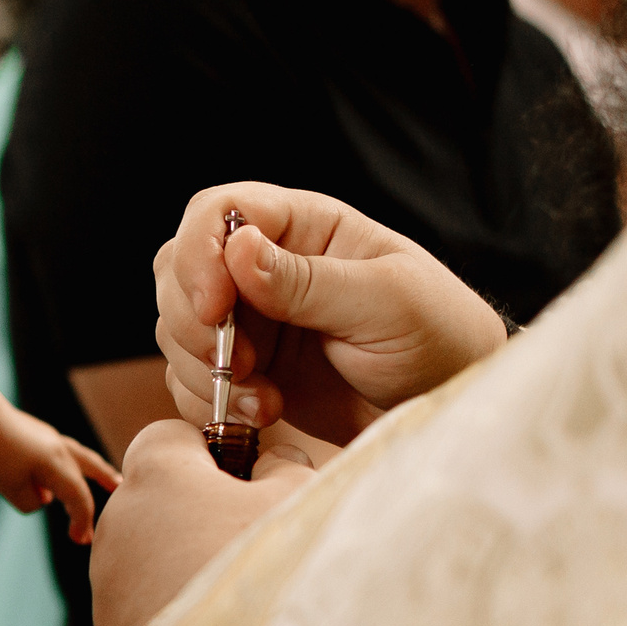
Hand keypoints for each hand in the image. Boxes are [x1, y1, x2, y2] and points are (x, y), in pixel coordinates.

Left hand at [0, 413, 120, 542]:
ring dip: (97, 472)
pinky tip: (60, 477)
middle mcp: (60, 450)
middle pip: (86, 476)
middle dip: (92, 500)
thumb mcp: (12, 490)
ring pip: (82, 458)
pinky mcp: (39, 433)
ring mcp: (51, 438)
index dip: (83, 521)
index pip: (79, 499)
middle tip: (101, 520)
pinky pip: (64, 453)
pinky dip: (71, 465)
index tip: (79, 540)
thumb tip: (44, 498)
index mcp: (57, 465)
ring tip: (112, 481)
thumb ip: (32, 502)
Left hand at [89, 419, 317, 625]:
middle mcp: (119, 516)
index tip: (247, 477)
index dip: (213, 449)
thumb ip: (284, 466)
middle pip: (161, 495)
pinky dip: (176, 605)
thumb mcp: (295, 499)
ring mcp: (108, 574)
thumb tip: (276, 463)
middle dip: (202, 509)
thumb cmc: (263, 571)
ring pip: (152, 550)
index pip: (172, 435)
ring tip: (239, 592)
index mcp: (156, 471)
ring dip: (188, 560)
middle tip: (252, 538)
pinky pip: (146, 600)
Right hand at [154, 184, 506, 447]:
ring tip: (264, 399)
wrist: (449, 405)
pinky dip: (208, 401)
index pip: (219, 212)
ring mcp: (252, 320)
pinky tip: (261, 413)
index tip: (212, 311)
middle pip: (179, 269)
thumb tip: (237, 248)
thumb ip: (310, 280)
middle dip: (192, 323)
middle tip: (240, 365)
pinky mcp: (247, 371)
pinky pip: (190, 379)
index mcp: (304, 227)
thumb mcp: (387, 303)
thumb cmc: (439, 337)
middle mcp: (267, 267)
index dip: (199, 256)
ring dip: (203, 370)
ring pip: (177, 328)